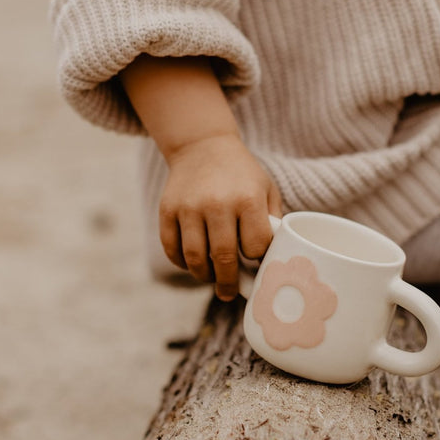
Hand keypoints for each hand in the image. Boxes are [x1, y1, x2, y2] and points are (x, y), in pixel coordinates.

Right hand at [159, 133, 282, 300]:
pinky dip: (181, 263)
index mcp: (247, 199)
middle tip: (229, 292)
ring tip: (211, 279)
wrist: (203, 146)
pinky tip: (191, 264)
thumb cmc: (241, 174)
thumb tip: (271, 261)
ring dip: (204, 276)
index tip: (255, 262)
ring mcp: (189, 207)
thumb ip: (271, 223)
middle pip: (223, 258)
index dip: (256, 260)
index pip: (254, 247)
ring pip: (194, 258)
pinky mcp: (167, 210)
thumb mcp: (265, 189)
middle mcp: (217, 204)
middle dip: (228, 282)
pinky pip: (171, 248)